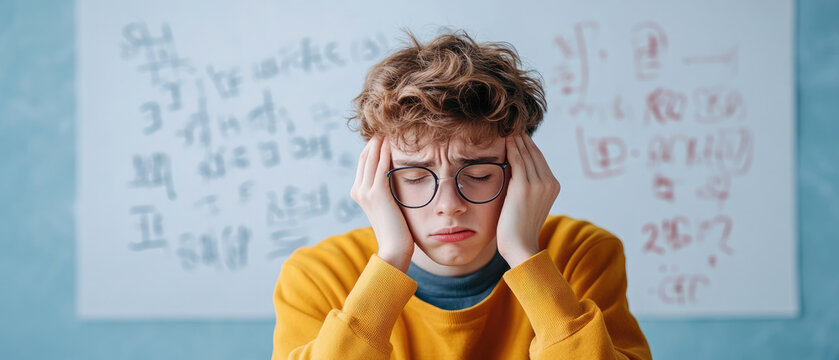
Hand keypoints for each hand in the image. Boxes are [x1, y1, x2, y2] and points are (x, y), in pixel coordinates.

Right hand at [350, 136, 413, 272]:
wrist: (394, 249)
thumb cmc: (396, 231)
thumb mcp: (389, 206)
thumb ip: (388, 191)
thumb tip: (397, 178)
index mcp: (359, 192)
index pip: (365, 160)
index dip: (375, 144)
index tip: (387, 132)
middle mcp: (358, 190)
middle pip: (366, 155)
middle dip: (377, 138)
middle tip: (390, 122)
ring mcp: (366, 192)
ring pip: (372, 157)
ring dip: (382, 140)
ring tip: (393, 126)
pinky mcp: (377, 194)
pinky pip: (381, 166)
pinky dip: (386, 152)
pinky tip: (394, 141)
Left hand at [496, 133, 560, 267]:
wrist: (520, 246)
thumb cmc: (518, 228)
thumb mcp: (528, 203)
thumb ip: (526, 186)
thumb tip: (514, 172)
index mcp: (553, 186)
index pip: (539, 158)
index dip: (527, 144)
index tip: (516, 133)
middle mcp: (549, 182)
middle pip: (534, 153)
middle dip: (522, 138)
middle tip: (510, 124)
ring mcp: (539, 184)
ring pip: (527, 154)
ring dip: (516, 139)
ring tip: (506, 127)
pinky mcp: (525, 187)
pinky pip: (518, 160)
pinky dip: (512, 148)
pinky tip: (505, 139)